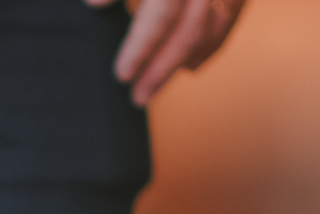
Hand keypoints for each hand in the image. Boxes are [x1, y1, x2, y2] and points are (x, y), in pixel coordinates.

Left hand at [85, 0, 246, 105]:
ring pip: (208, 33)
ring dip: (181, 64)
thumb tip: (93, 4)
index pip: (160, 16)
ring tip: (155, 86)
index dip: (140, 47)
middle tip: (138, 97)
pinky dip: (207, 47)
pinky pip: (227, 24)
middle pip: (186, 35)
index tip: (122, 75)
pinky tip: (189, 64)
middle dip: (160, 71)